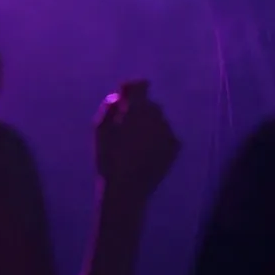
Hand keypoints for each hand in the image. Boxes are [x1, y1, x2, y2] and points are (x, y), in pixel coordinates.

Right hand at [94, 80, 179, 200]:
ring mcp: (168, 130)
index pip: (141, 85)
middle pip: (150, 105)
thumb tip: (119, 97)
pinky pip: (166, 135)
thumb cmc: (108, 158)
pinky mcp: (175, 145)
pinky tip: (146, 154)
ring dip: (149, 126)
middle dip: (139, 111)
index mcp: (137, 109)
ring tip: (135, 146)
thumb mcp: (99, 130)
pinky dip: (158, 139)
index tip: (125, 95)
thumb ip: (109, 107)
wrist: (126, 189)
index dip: (132, 88)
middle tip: (126, 127)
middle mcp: (157, 116)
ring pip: (158, 121)